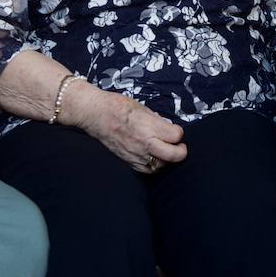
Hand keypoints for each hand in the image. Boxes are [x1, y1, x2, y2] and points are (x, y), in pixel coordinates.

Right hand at [63, 82, 187, 173]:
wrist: (94, 114)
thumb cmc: (116, 106)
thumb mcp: (142, 108)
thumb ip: (157, 120)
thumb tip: (168, 129)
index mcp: (148, 126)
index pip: (176, 136)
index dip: (179, 133)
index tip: (176, 130)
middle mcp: (143, 142)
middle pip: (173, 155)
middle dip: (181, 152)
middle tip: (181, 147)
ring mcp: (135, 154)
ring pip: (161, 165)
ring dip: (167, 160)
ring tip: (166, 151)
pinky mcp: (128, 161)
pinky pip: (147, 170)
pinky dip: (154, 165)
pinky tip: (154, 158)